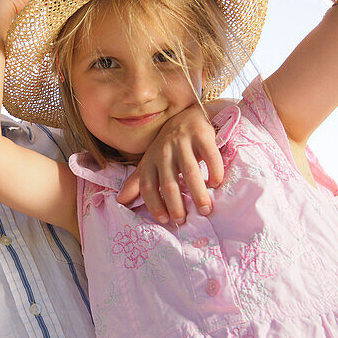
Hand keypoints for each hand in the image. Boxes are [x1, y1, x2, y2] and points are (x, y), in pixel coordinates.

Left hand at [116, 103, 225, 223]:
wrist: (185, 116)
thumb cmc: (167, 147)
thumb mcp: (149, 162)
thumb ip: (137, 182)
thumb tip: (121, 201)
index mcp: (150, 161)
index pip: (147, 186)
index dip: (153, 204)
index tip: (164, 220)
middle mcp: (163, 152)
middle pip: (169, 183)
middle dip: (175, 205)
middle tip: (184, 220)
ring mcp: (182, 143)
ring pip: (190, 173)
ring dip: (198, 194)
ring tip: (204, 210)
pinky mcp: (202, 135)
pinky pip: (210, 156)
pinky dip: (214, 172)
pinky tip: (216, 184)